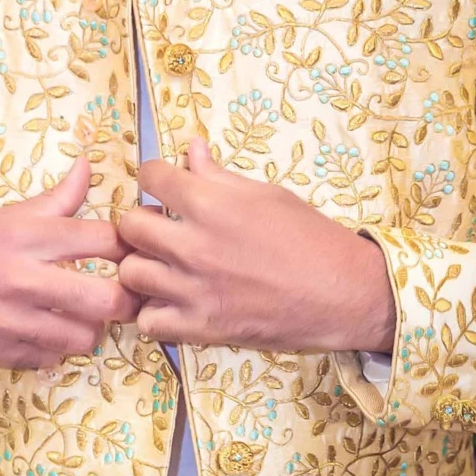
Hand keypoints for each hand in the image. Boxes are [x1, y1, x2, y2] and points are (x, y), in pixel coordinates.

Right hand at [0, 156, 135, 368]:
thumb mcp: (0, 216)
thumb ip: (54, 200)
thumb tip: (89, 165)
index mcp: (26, 235)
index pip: (106, 241)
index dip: (130, 247)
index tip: (133, 251)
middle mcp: (22, 277)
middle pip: (108, 299)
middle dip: (125, 298)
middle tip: (122, 294)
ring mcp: (10, 320)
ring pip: (85, 337)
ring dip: (90, 328)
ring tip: (79, 315)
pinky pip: (51, 358)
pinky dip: (54, 348)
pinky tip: (44, 331)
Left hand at [121, 136, 397, 353]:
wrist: (347, 294)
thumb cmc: (312, 238)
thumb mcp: (267, 195)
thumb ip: (219, 176)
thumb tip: (191, 148)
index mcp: (210, 205)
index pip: (150, 176)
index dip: (155, 177)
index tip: (164, 186)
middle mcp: (194, 246)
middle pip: (129, 226)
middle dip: (142, 222)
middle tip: (162, 229)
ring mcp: (194, 290)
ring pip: (131, 273)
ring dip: (144, 267)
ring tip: (165, 268)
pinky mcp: (201, 327)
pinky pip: (148, 321)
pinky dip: (155, 313)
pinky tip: (173, 303)